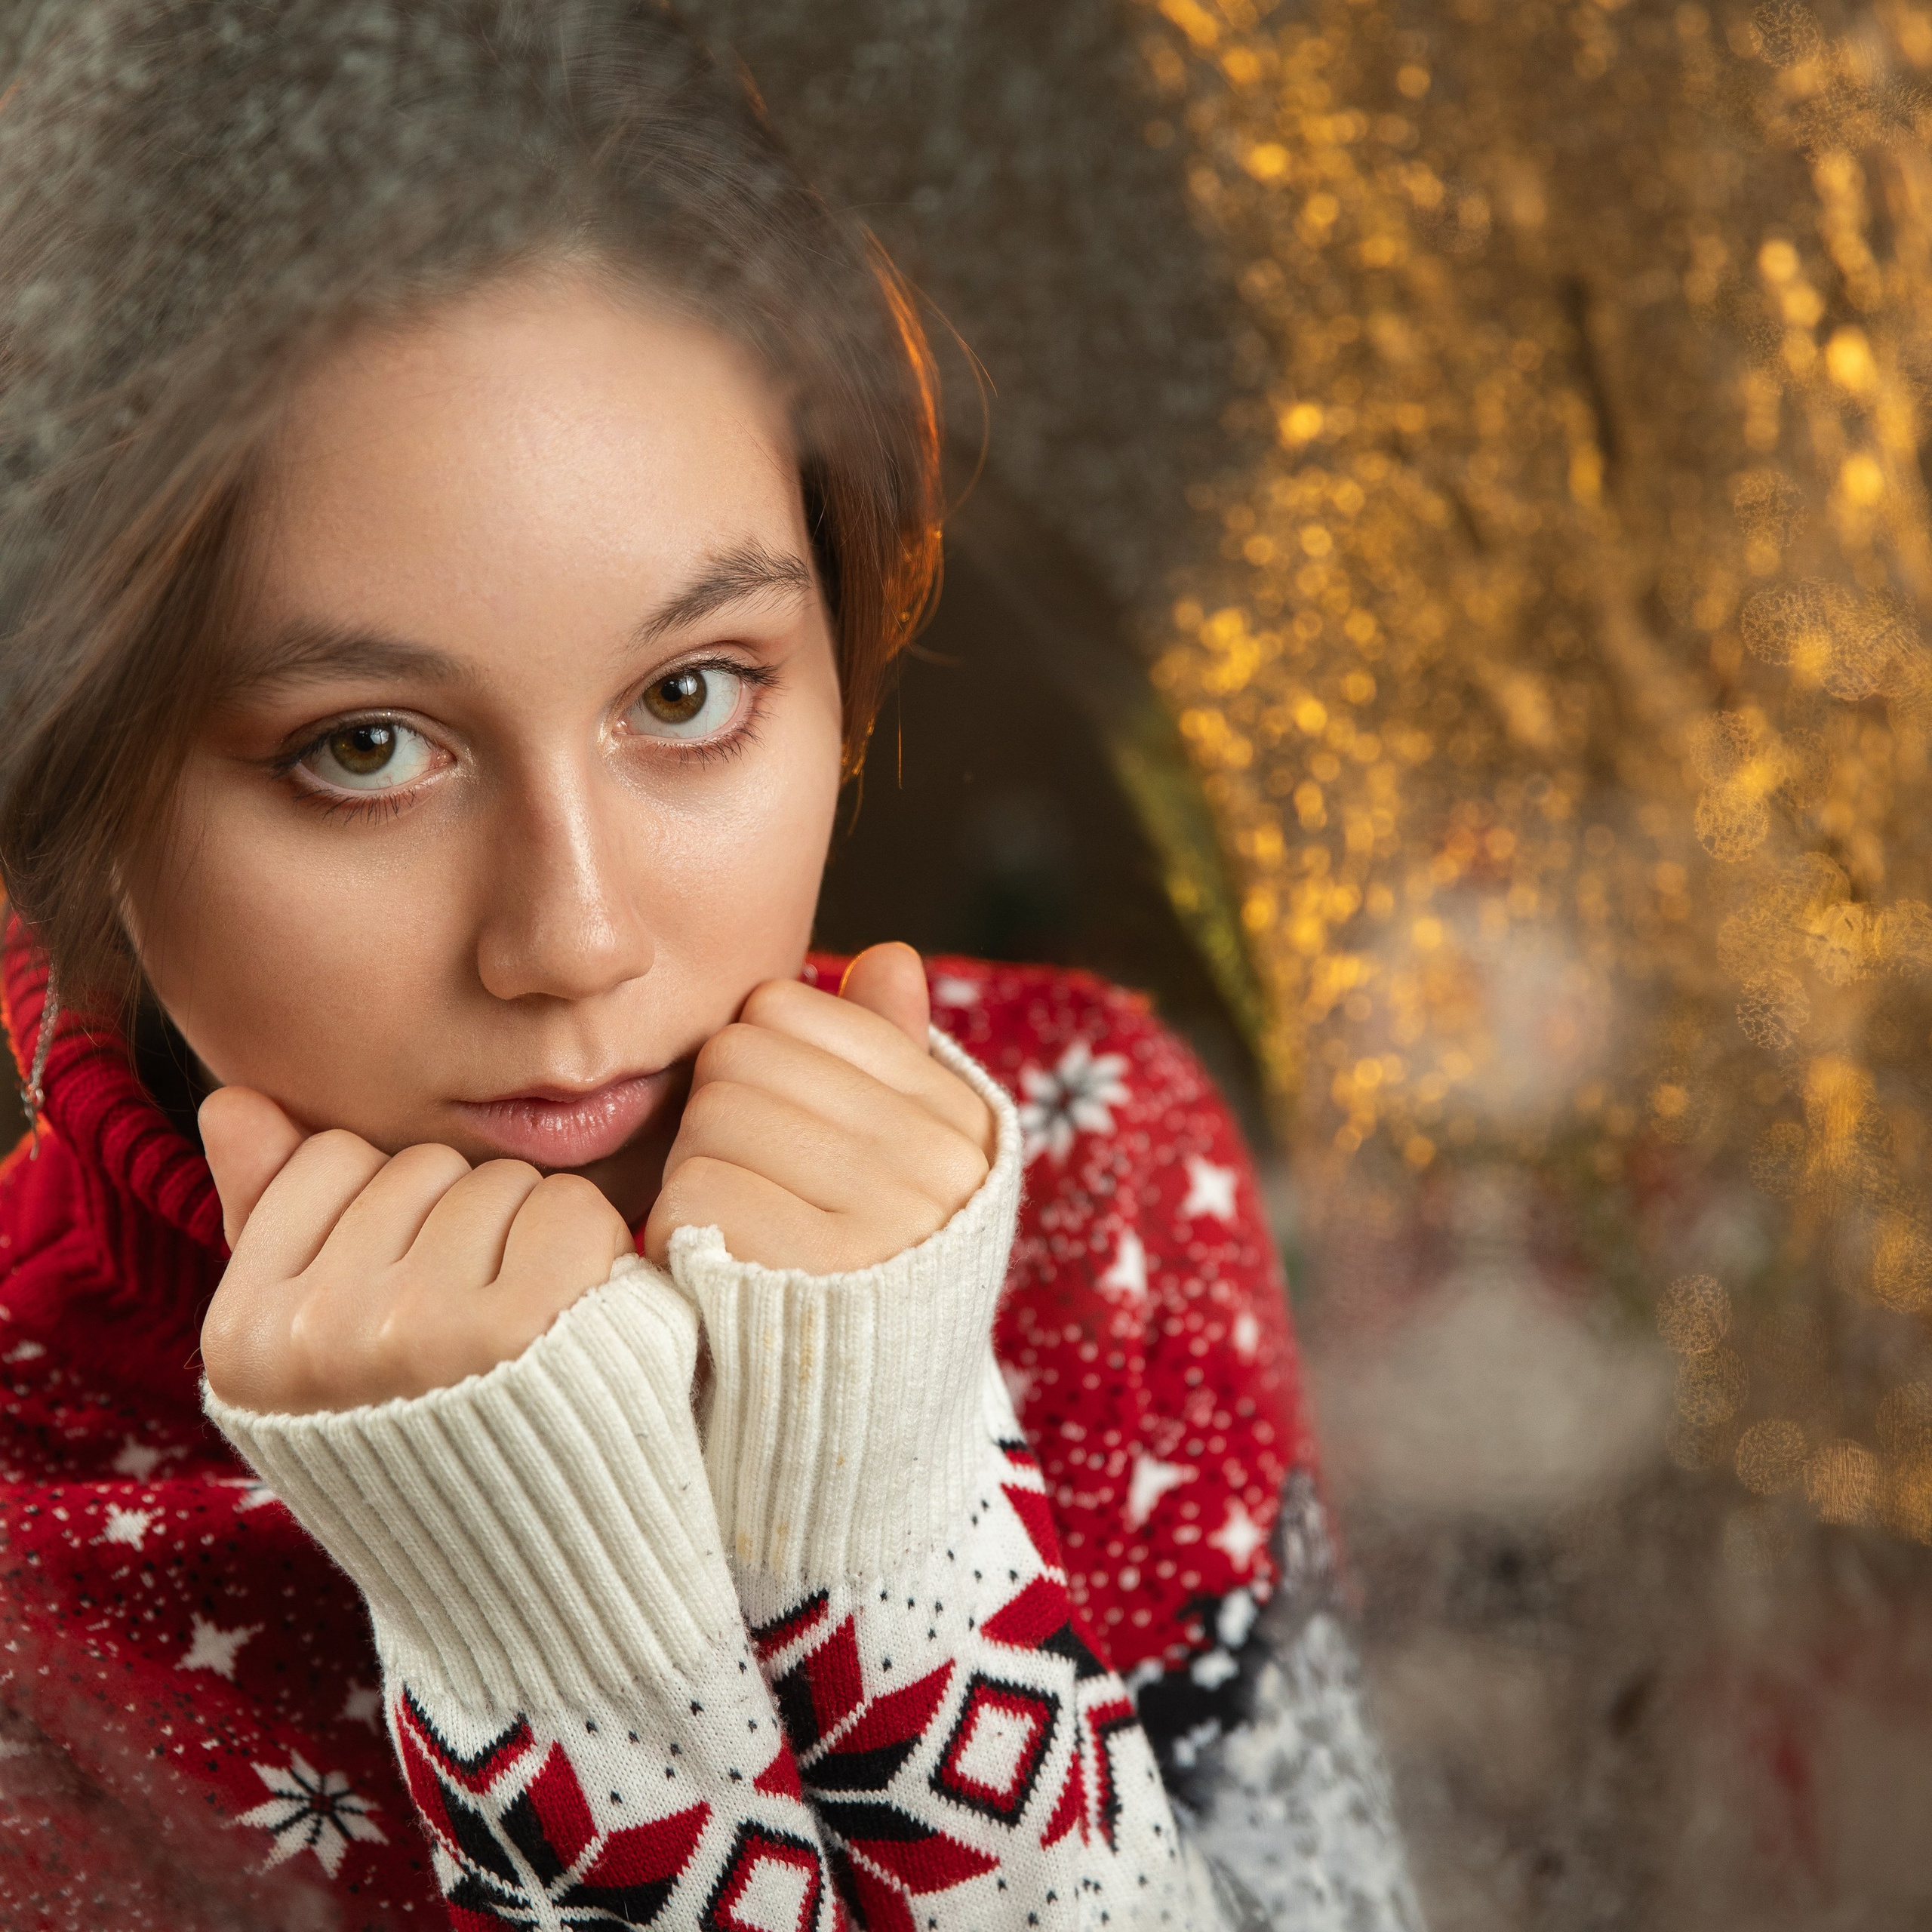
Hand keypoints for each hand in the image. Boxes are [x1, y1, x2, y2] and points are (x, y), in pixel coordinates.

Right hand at [199, 1095, 630, 1413]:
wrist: (532, 1569)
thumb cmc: (429, 1440)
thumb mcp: (319, 1349)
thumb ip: (268, 1217)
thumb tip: (232, 1101)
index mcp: (245, 1336)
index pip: (332, 1159)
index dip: (390, 1207)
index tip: (406, 1291)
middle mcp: (316, 1333)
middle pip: (423, 1167)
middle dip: (462, 1221)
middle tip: (475, 1326)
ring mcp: (411, 1329)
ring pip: (498, 1182)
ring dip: (528, 1236)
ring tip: (523, 1332)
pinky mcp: (517, 1330)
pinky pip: (567, 1206)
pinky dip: (590, 1249)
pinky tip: (575, 1321)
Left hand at [643, 942, 994, 1273]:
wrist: (858, 1439)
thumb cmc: (860, 1280)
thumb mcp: (897, 1167)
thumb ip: (891, 1058)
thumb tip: (888, 957)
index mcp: (958, 1118)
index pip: (788, 1008)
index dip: (752, 1069)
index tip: (778, 1143)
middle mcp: (938, 1157)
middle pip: (738, 1055)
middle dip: (715, 1121)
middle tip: (744, 1194)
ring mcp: (886, 1212)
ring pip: (710, 1117)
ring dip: (693, 1178)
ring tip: (733, 1234)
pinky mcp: (815, 1270)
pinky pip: (696, 1188)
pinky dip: (677, 1230)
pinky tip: (713, 1270)